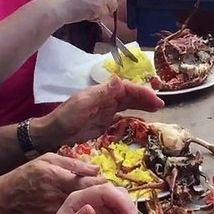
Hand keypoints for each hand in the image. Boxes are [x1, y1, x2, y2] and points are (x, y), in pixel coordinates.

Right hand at [0, 154, 106, 213]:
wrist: (4, 200)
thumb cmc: (26, 175)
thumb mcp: (47, 160)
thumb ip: (72, 164)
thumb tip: (96, 167)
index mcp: (58, 178)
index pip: (88, 182)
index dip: (103, 184)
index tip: (110, 182)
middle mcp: (58, 197)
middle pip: (89, 199)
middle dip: (104, 198)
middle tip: (114, 195)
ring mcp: (56, 212)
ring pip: (84, 211)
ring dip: (97, 209)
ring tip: (107, 204)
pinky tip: (92, 213)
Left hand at [36, 76, 163, 148]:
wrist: (52, 134)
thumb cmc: (65, 118)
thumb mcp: (83, 104)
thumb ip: (102, 93)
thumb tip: (120, 79)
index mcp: (102, 92)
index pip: (127, 89)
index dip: (142, 92)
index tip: (156, 98)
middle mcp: (106, 99)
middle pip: (130, 96)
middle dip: (146, 98)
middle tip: (161, 105)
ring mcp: (105, 111)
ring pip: (128, 105)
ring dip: (142, 106)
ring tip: (157, 110)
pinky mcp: (104, 123)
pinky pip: (122, 118)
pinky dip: (133, 118)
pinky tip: (142, 122)